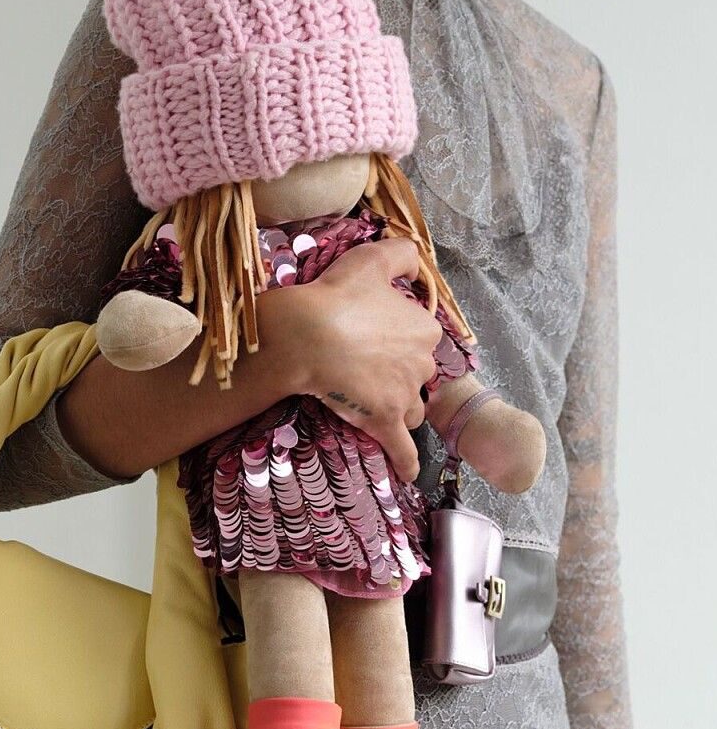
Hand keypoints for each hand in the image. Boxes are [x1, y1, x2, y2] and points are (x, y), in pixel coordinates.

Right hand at [287, 236, 442, 483]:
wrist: (305, 335)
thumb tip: (418, 264)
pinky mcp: (385, 422)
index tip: (372, 338)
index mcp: (424, 329)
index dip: (398, 340)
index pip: (421, 340)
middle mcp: (422, 364)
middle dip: (399, 376)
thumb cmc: (336, 295)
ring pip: (411, 409)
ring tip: (372, 405)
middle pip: (417, 376)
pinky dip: (406, 461)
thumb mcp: (372, 259)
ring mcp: (405, 396)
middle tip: (366, 369)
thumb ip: (402, 255)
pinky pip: (403, 449)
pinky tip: (409, 472)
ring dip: (399, 408)